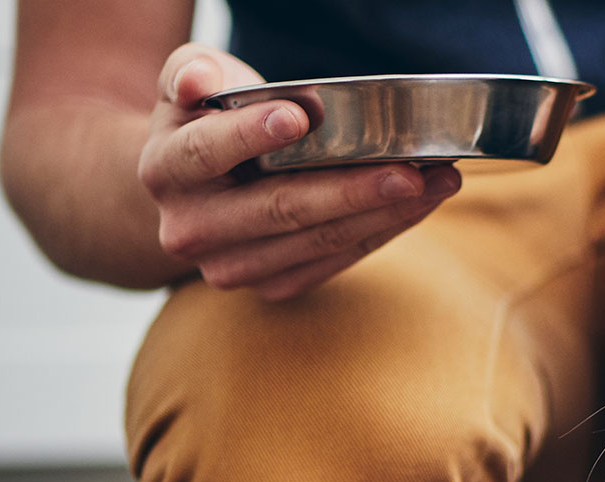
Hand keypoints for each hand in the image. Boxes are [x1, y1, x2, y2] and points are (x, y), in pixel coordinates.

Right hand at [138, 44, 461, 299]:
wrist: (192, 190)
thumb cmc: (205, 120)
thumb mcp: (189, 82)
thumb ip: (190, 71)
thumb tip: (197, 82)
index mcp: (165, 170)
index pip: (205, 153)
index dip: (250, 135)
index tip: (299, 117)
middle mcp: (191, 228)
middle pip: (278, 209)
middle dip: (351, 190)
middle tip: (410, 171)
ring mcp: (231, 266)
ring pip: (317, 241)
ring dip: (385, 214)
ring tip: (438, 181)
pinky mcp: (272, 286)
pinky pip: (336, 262)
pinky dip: (383, 232)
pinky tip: (421, 204)